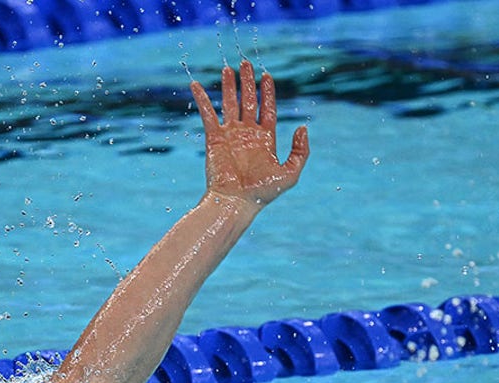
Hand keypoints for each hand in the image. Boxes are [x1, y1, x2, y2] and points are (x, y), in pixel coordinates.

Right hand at [191, 60, 308, 207]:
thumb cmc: (263, 192)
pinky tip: (196, 84)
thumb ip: (300, 150)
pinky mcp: (214, 139)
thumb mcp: (291, 173)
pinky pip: (207, 114)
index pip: (266, 109)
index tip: (267, 75)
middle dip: (248, 82)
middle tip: (246, 64)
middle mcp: (247, 134)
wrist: (236, 202)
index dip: (267, 92)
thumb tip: (302, 127)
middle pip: (248, 101)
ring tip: (228, 68)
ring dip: (229, 86)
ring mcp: (230, 136)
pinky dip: (202, 99)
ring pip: (229, 104)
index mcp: (265, 139)